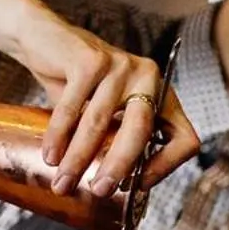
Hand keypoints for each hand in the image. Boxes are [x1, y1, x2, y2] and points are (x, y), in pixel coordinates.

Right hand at [0, 0, 200, 198]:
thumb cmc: (78, 84)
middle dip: (119, 166)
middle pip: (142, 132)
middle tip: (99, 191)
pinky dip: (58, 136)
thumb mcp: (106, 111)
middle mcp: (148, 77)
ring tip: (62, 182)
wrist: (44, 38)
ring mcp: (121, 65)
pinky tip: (50, 156)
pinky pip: (73, 109)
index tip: (139, 186)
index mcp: (161, 94)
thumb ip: (115, 139)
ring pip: (100, 123)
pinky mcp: (90, 60)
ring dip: (78, 158)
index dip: (168, 166)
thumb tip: (113, 191)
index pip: (184, 137)